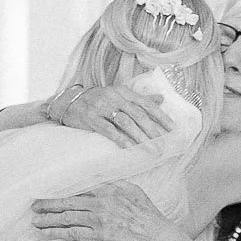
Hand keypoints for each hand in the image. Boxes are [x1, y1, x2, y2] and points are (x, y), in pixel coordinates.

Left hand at [31, 181, 177, 240]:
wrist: (158, 237)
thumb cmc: (147, 215)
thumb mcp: (133, 192)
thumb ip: (115, 185)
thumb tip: (100, 181)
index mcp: (109, 189)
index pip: (79, 188)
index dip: (61, 190)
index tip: (48, 191)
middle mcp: (102, 202)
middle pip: (68, 201)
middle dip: (48, 203)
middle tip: (34, 205)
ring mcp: (99, 220)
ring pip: (67, 217)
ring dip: (48, 219)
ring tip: (35, 220)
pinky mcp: (100, 236)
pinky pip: (73, 233)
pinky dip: (57, 232)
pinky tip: (46, 232)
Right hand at [50, 85, 175, 146]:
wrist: (67, 102)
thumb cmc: (97, 100)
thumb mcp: (118, 95)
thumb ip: (139, 99)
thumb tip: (162, 99)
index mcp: (123, 91)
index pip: (146, 104)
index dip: (161, 116)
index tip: (172, 129)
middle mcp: (113, 97)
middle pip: (138, 114)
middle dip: (153, 130)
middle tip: (163, 145)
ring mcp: (101, 107)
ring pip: (125, 122)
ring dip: (140, 137)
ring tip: (151, 150)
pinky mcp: (90, 118)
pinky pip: (108, 129)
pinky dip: (120, 139)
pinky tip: (129, 148)